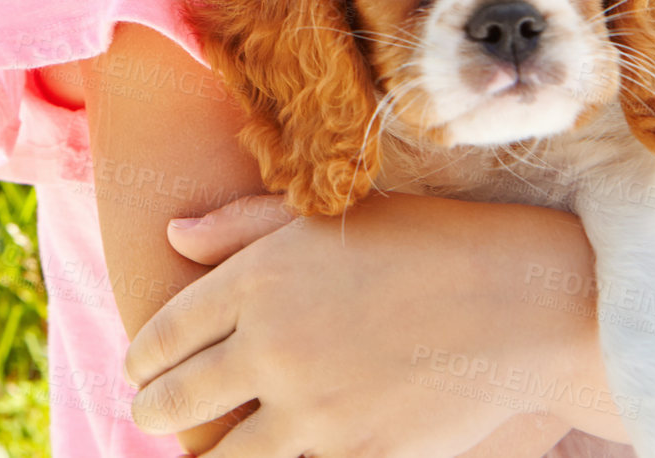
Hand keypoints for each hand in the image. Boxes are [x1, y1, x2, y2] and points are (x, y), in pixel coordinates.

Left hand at [123, 191, 606, 457]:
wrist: (516, 302)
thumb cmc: (424, 243)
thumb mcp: (326, 219)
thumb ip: (241, 227)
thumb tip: (175, 234)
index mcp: (257, 281)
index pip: (165, 333)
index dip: (143, 358)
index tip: (138, 368)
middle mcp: (271, 348)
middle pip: (176, 399)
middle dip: (154, 408)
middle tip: (151, 410)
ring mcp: (312, 411)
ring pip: (222, 456)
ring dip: (201, 455)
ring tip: (198, 452)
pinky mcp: (355, 456)